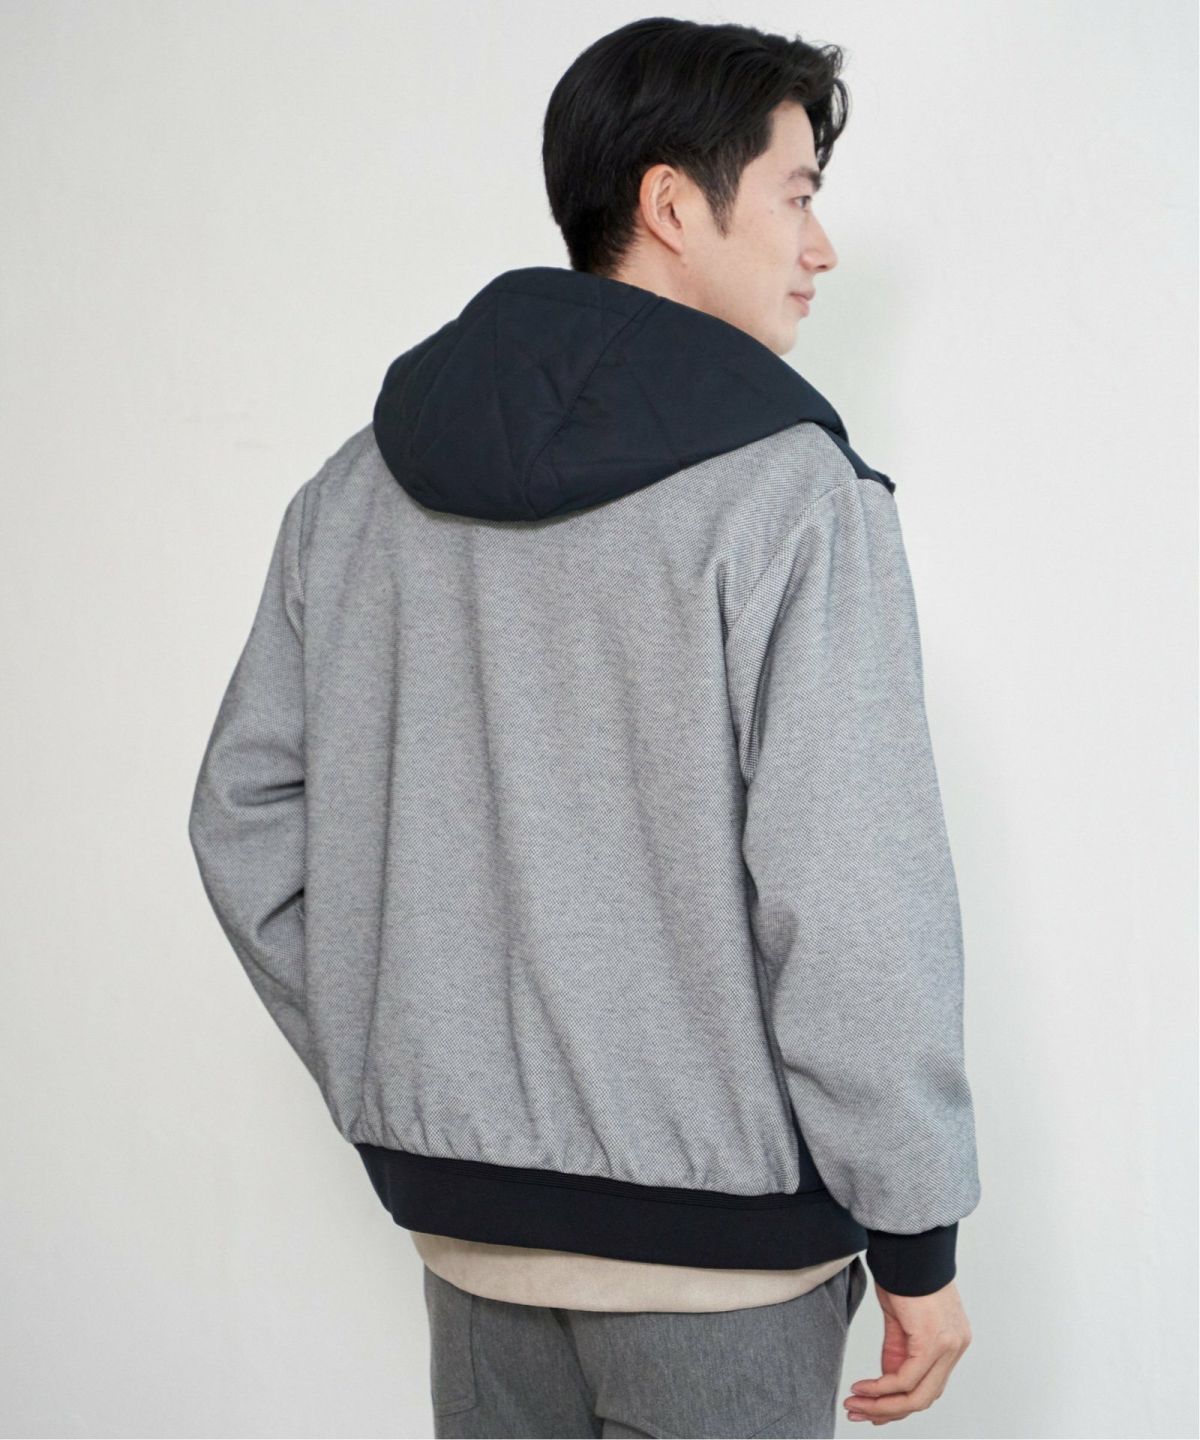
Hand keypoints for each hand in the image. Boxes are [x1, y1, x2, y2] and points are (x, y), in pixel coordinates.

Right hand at [842, 1277, 972, 1424]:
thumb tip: (887, 1380)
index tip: (872, 1410)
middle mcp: (955, 1347)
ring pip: (917, 1395)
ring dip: (882, 1405)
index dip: (899, 1403)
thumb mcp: (900, 1318)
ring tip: (856, 1405)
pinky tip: (863, 1388)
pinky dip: (882, 1388)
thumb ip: (898, 1350)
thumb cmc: (905, 1271)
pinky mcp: (933, 1342)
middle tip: (859, 1413)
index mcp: (951, 1342)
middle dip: (888, 1411)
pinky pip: (906, 1378)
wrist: (909, 1245)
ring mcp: (948, 1347)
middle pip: (924, 1397)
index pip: (928, 1386)